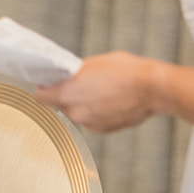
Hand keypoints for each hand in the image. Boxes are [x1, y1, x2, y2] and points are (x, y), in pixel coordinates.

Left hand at [35, 52, 157, 131]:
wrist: (153, 89)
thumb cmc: (127, 72)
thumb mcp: (94, 63)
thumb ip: (76, 72)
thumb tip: (69, 76)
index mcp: (69, 93)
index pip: (41, 98)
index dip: (44, 89)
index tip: (48, 83)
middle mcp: (76, 112)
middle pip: (61, 104)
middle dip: (68, 94)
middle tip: (82, 82)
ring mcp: (90, 123)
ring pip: (78, 112)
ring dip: (84, 103)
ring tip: (101, 90)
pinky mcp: (104, 129)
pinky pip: (93, 119)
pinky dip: (97, 111)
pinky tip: (111, 100)